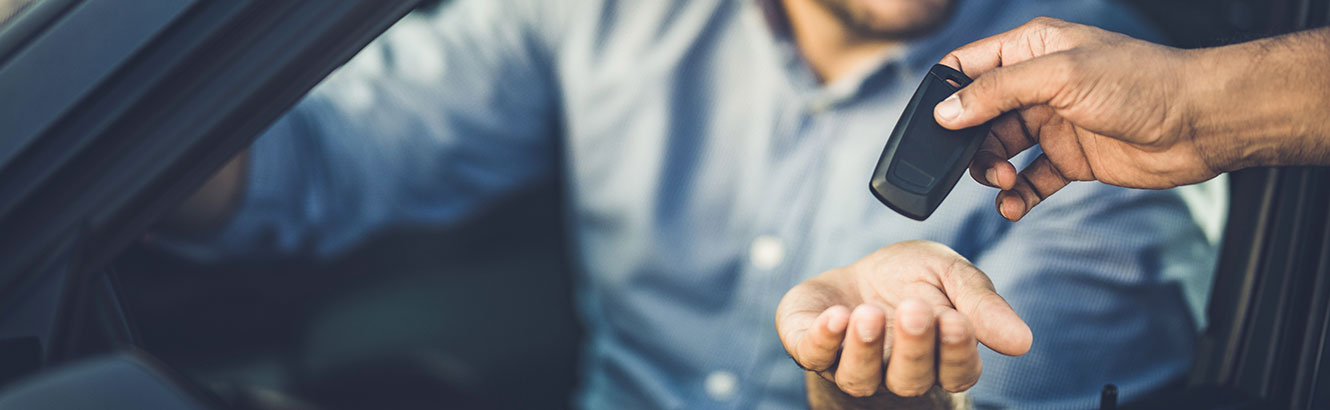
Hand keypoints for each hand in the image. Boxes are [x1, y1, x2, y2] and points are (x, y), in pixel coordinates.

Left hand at [776, 241, 1031, 404]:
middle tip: (914, 310)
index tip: (955, 320)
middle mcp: (897, 373)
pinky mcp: (812, 349)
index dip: (956, 350)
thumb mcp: (951, 275)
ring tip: (869, 315)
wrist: (859, 276)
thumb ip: (981, 303)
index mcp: (940, 358)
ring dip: (865, 349)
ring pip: (860, 379)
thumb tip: (1023, 341)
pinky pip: (815, 356)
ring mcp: (851, 365)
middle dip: (912, 347)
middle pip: (909, 380)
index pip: (956, 372)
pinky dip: (825, 339)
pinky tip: (836, 315)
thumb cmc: (912, 281)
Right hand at [931, 17, 1220, 220]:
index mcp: (1031, 49)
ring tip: (1006, 184)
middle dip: (970, 144)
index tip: (934, 126)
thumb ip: (998, 92)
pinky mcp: (1071, 159)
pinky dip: (1018, 197)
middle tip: (982, 164)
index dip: (945, 94)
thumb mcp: (1060, 76)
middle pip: (978, 116)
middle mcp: (1037, 85)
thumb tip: (947, 111)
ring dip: (993, 172)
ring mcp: (1053, 123)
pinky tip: (1014, 207)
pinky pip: (1031, 181)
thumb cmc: (1142, 83)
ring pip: (1000, 151)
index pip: (967, 66)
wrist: (1199, 123)